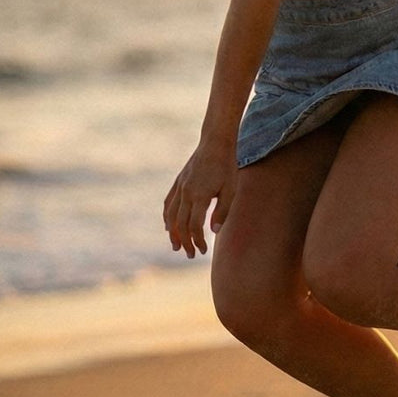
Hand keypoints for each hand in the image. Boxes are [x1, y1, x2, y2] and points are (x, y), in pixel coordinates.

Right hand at [163, 141, 237, 257]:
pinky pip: (168, 202)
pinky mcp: (179, 181)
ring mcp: (180, 186)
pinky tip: (168, 225)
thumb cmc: (227, 166)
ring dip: (172, 232)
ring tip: (175, 245)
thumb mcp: (230, 189)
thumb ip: (222, 211)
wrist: (215, 142)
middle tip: (190, 254)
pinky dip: (166, 216)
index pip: (194, 226)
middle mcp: (186, 192)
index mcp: (199, 196)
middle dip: (185, 241)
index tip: (203, 250)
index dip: (197, 241)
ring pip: (170, 215)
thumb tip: (214, 231)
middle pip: (180, 224)